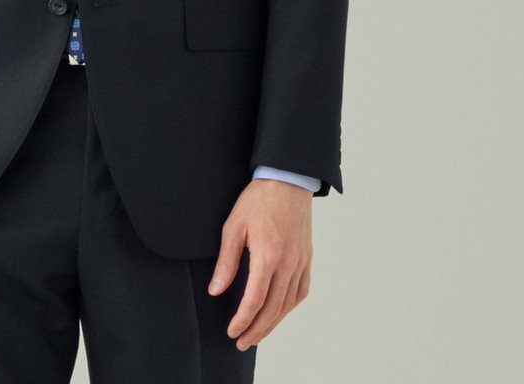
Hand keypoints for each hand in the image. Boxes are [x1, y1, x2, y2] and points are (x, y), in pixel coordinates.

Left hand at [208, 177, 311, 351]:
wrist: (287, 180)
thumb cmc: (258, 199)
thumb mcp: (234, 225)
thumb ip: (227, 261)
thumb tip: (216, 290)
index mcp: (268, 255)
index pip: (255, 300)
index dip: (242, 320)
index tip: (232, 331)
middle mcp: (288, 263)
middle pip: (273, 308)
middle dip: (256, 330)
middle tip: (242, 342)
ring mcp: (300, 262)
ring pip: (288, 304)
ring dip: (273, 323)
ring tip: (257, 333)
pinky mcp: (307, 258)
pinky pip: (301, 291)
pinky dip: (289, 307)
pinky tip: (278, 311)